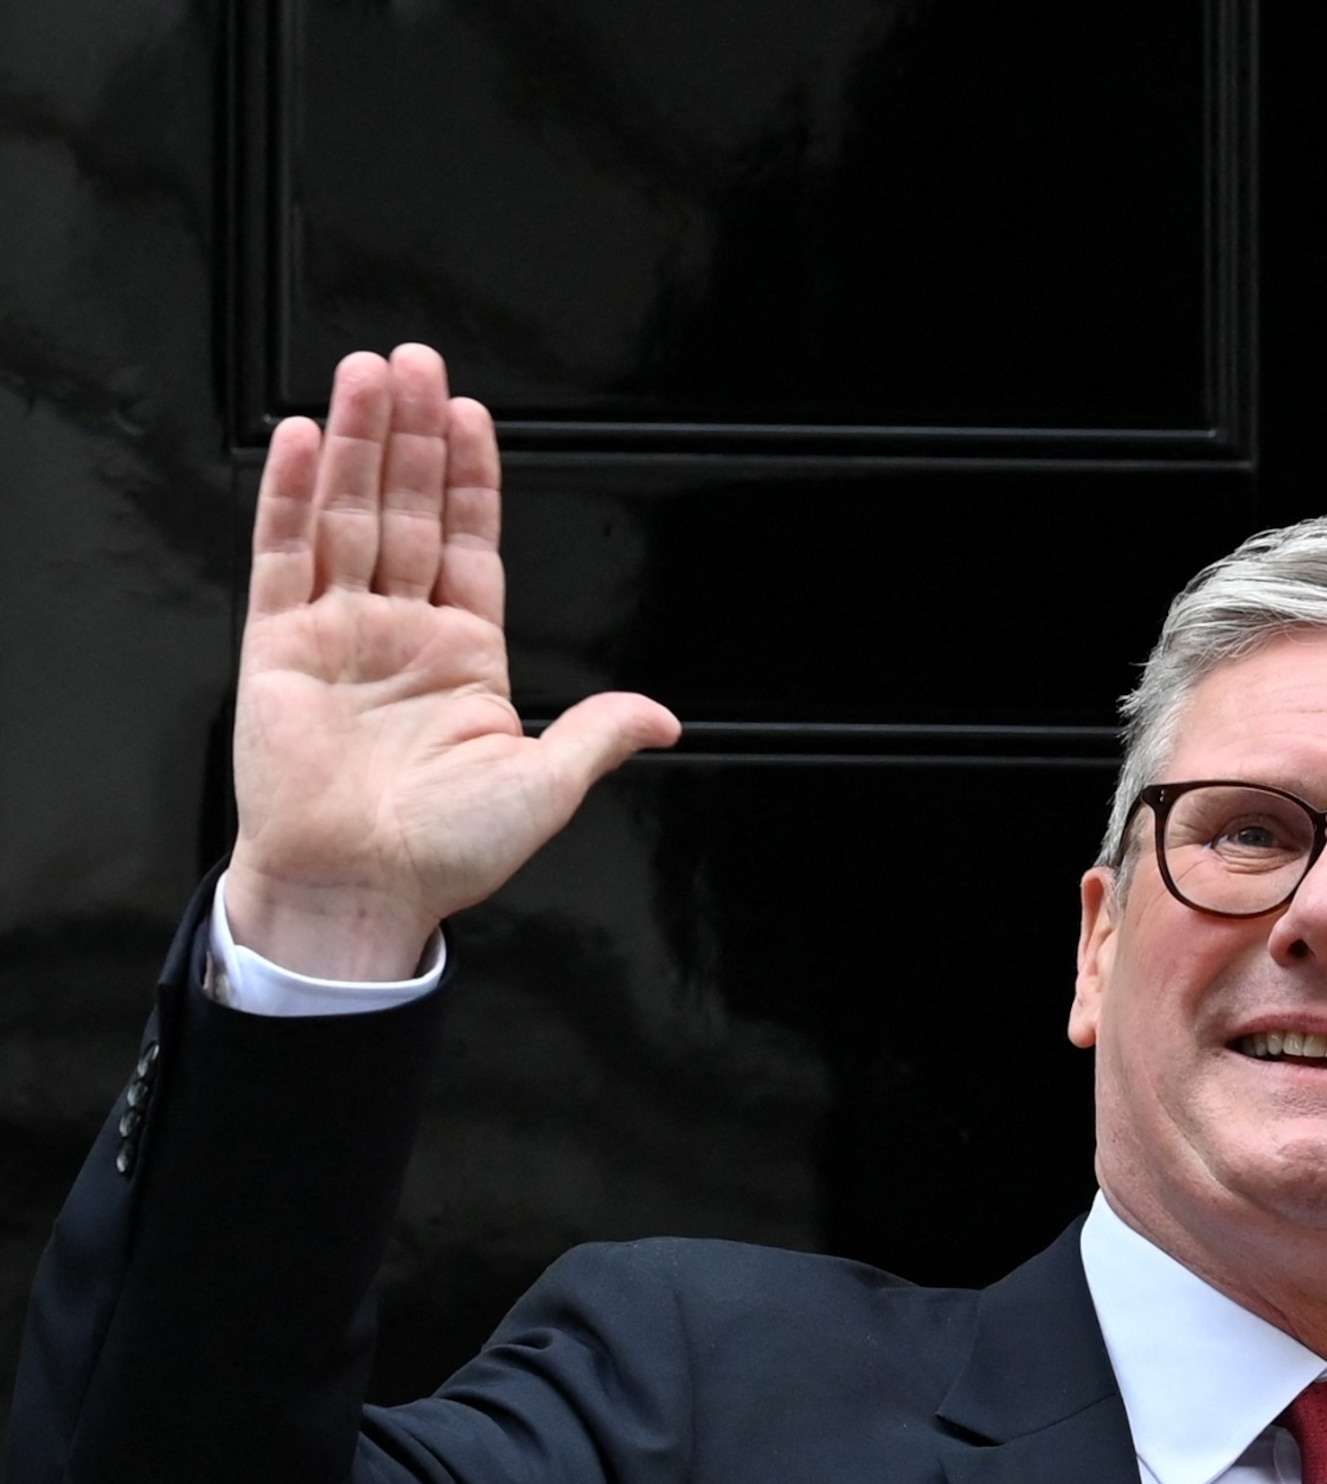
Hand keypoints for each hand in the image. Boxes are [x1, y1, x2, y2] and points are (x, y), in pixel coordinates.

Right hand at [227, 344, 677, 978]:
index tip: (470, 415)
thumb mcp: (545, 786)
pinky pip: (282, 555)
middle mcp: (399, 633)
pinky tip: (298, 440)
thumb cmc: (444, 853)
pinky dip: (288, 496)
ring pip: (346, 515)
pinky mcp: (277, 646)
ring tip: (366, 373)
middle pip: (403, 510)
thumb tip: (662, 718)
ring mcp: (337, 632)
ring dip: (354, 442)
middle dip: (410, 435)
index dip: (470, 478)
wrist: (362, 892)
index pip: (468, 542)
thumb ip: (597, 734)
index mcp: (464, 657)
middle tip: (413, 360)